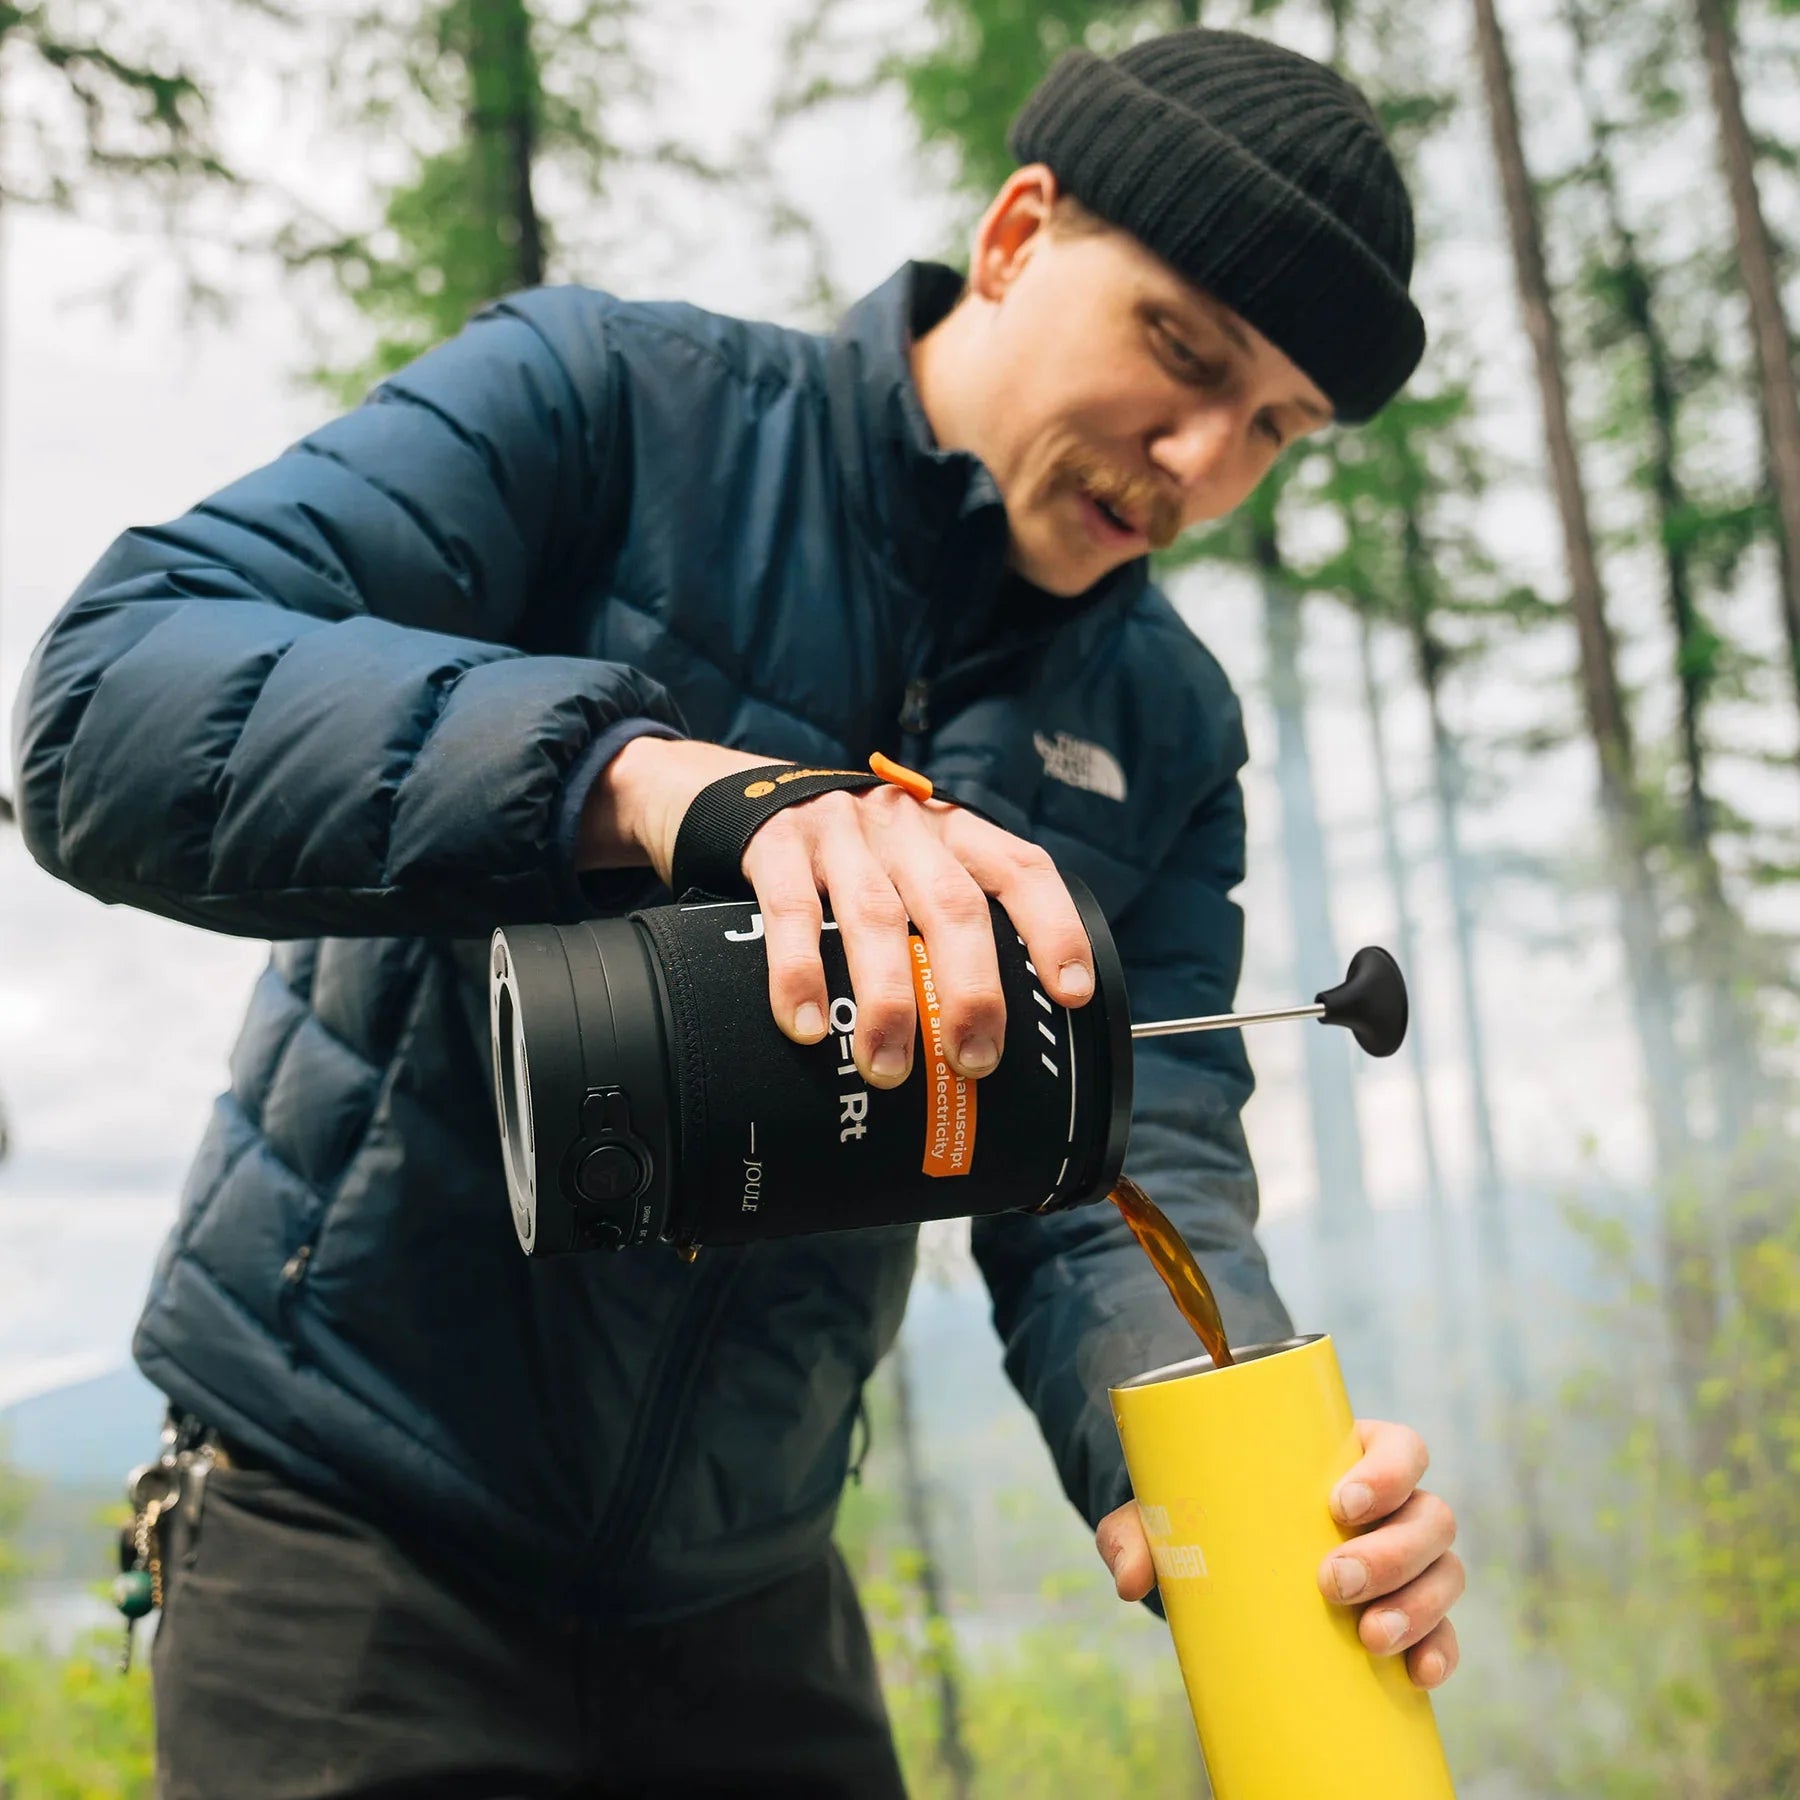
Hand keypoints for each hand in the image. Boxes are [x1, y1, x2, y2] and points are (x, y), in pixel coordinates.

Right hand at [579, 736, 1095, 1087]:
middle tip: (973, 1060)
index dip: (1054, 929)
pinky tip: (806, 1025)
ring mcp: (839, 833)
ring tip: (887, 1065)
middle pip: (952, 904)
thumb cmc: (849, 856)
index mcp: (951, 832)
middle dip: (971, 989)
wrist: (739, 792)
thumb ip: (943, 923)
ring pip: (876, 916)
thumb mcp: (909, 866)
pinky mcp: (776, 845)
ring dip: (888, 999)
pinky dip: (799, 973)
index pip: (1020, 869)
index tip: (1071, 994)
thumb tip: (988, 1034)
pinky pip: (791, 912)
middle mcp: (904, 828)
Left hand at [1094, 1419, 1463, 1689]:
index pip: (1401, 1448)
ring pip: (1444, 1573)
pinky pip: (1446, 1633)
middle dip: (1391, 1553)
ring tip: (1369, 1637)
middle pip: (1428, 1516)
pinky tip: (1418, 1674)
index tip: (1339, 1505)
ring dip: (1417, 1605)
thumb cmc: (1209, 1517)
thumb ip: (1137, 1533)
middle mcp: (1394, 1506)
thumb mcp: (1169, 1514)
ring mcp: (1409, 1563)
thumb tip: (1131, 1580)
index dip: (1387, 1472)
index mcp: (1352, 1456)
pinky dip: (1440, 1652)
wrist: (1225, 1565)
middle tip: (1331, 1582)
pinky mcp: (1410, 1617)